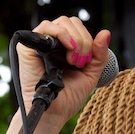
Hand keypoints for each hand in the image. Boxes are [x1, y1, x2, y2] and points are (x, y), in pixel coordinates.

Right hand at [16, 15, 111, 130]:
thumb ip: (99, 54)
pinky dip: (60, 32)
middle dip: (83, 40)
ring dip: (74, 38)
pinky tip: (68, 46)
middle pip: (71, 22)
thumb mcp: (91, 73)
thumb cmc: (69, 96)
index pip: (79, 28)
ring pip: (61, 22)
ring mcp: (40, 43)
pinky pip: (45, 26)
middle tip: (80, 62)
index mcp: (66, 47)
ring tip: (73, 60)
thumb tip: (106, 32)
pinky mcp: (28, 46)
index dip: (88, 40)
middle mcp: (53, 43)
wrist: (55, 111)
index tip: (87, 61)